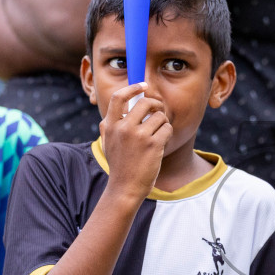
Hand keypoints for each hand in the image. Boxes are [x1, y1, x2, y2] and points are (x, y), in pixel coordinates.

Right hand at [100, 81, 171, 200]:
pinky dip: (168, 133)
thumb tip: (117, 107)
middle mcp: (123, 128)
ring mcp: (138, 136)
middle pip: (145, 102)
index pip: (119, 97)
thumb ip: (109, 125)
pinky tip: (162, 143)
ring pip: (159, 116)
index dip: (132, 87)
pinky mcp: (153, 144)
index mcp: (110, 125)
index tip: (143, 85)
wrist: (125, 188)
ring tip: (159, 134)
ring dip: (163, 123)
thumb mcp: (107, 143)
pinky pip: (167, 128)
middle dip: (156, 105)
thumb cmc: (119, 165)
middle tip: (159, 112)